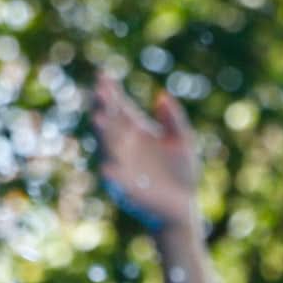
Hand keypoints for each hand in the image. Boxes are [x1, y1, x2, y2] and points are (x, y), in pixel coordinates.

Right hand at [90, 71, 202, 234]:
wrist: (182, 207)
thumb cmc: (181, 172)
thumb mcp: (182, 141)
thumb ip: (173, 119)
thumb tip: (162, 96)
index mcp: (135, 130)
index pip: (119, 107)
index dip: (111, 92)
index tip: (104, 75)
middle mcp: (123, 145)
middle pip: (110, 122)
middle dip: (104, 107)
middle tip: (99, 90)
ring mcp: (121, 166)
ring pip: (109, 147)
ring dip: (103, 134)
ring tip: (99, 119)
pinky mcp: (125, 189)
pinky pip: (116, 180)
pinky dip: (112, 174)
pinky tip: (109, 167)